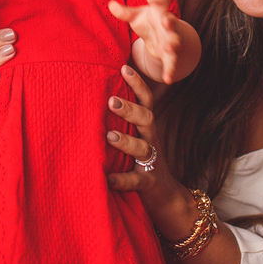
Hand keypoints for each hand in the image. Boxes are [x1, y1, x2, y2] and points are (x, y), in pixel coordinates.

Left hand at [106, 64, 181, 209]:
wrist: (165, 195)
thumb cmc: (141, 160)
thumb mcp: (135, 136)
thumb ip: (122, 119)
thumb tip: (98, 94)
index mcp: (146, 127)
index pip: (145, 100)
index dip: (137, 83)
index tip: (123, 67)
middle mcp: (150, 140)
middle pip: (146, 119)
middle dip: (130, 109)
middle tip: (111, 100)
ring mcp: (151, 162)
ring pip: (142, 148)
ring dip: (126, 141)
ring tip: (109, 136)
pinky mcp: (148, 182)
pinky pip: (136, 180)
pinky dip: (122, 179)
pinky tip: (109, 178)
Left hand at [109, 0, 181, 83]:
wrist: (162, 36)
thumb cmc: (148, 21)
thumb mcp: (136, 16)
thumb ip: (124, 12)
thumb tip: (110, 4)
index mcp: (160, 11)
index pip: (161, 1)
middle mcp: (168, 24)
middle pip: (171, 22)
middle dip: (169, 21)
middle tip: (166, 21)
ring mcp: (170, 39)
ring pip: (174, 42)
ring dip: (172, 44)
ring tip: (168, 48)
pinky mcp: (170, 54)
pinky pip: (171, 62)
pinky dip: (170, 70)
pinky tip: (168, 80)